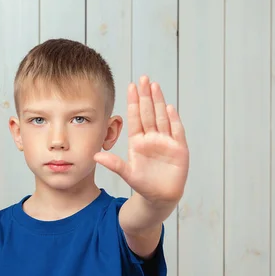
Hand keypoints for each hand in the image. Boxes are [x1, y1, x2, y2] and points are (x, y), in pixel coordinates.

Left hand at [94, 76, 188, 204]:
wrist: (159, 197)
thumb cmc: (143, 185)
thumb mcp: (127, 174)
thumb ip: (114, 164)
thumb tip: (95, 155)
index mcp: (138, 141)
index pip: (135, 117)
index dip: (134, 102)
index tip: (131, 86)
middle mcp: (152, 138)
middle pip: (149, 112)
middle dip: (146, 95)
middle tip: (144, 78)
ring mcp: (166, 142)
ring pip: (162, 117)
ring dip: (159, 102)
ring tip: (155, 86)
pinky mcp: (179, 149)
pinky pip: (176, 132)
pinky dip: (173, 120)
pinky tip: (169, 108)